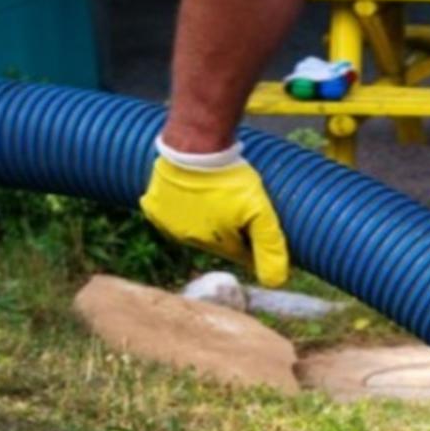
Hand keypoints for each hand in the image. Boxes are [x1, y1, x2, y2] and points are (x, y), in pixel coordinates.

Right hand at [139, 141, 290, 287]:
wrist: (194, 147)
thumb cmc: (229, 179)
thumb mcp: (259, 211)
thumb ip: (270, 245)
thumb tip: (276, 283)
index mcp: (216, 244)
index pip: (242, 253)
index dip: (253, 240)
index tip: (258, 223)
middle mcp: (189, 240)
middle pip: (218, 239)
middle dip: (230, 228)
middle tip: (237, 203)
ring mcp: (167, 224)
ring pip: (193, 226)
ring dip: (206, 216)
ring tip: (215, 195)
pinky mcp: (153, 206)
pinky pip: (168, 213)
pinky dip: (179, 206)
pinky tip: (189, 194)